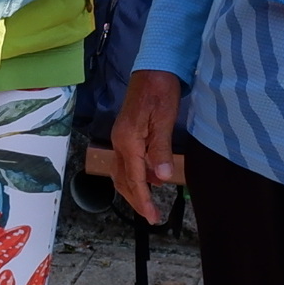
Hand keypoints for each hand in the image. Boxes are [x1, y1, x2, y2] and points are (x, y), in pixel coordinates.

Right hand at [109, 70, 185, 223]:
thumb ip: (160, 149)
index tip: (152, 217)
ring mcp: (120, 138)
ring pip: (122, 173)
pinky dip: (135, 175)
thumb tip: (161, 178)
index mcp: (128, 141)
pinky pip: (126, 162)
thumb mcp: (164, 120)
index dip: (143, 200)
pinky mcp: (125, 134)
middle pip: (123, 180)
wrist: (153, 68)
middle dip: (135, 200)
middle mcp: (119, 142)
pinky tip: (150, 176)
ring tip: (151, 200)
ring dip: (134, 189)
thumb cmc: (160, 91)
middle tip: (150, 216)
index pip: (134, 179)